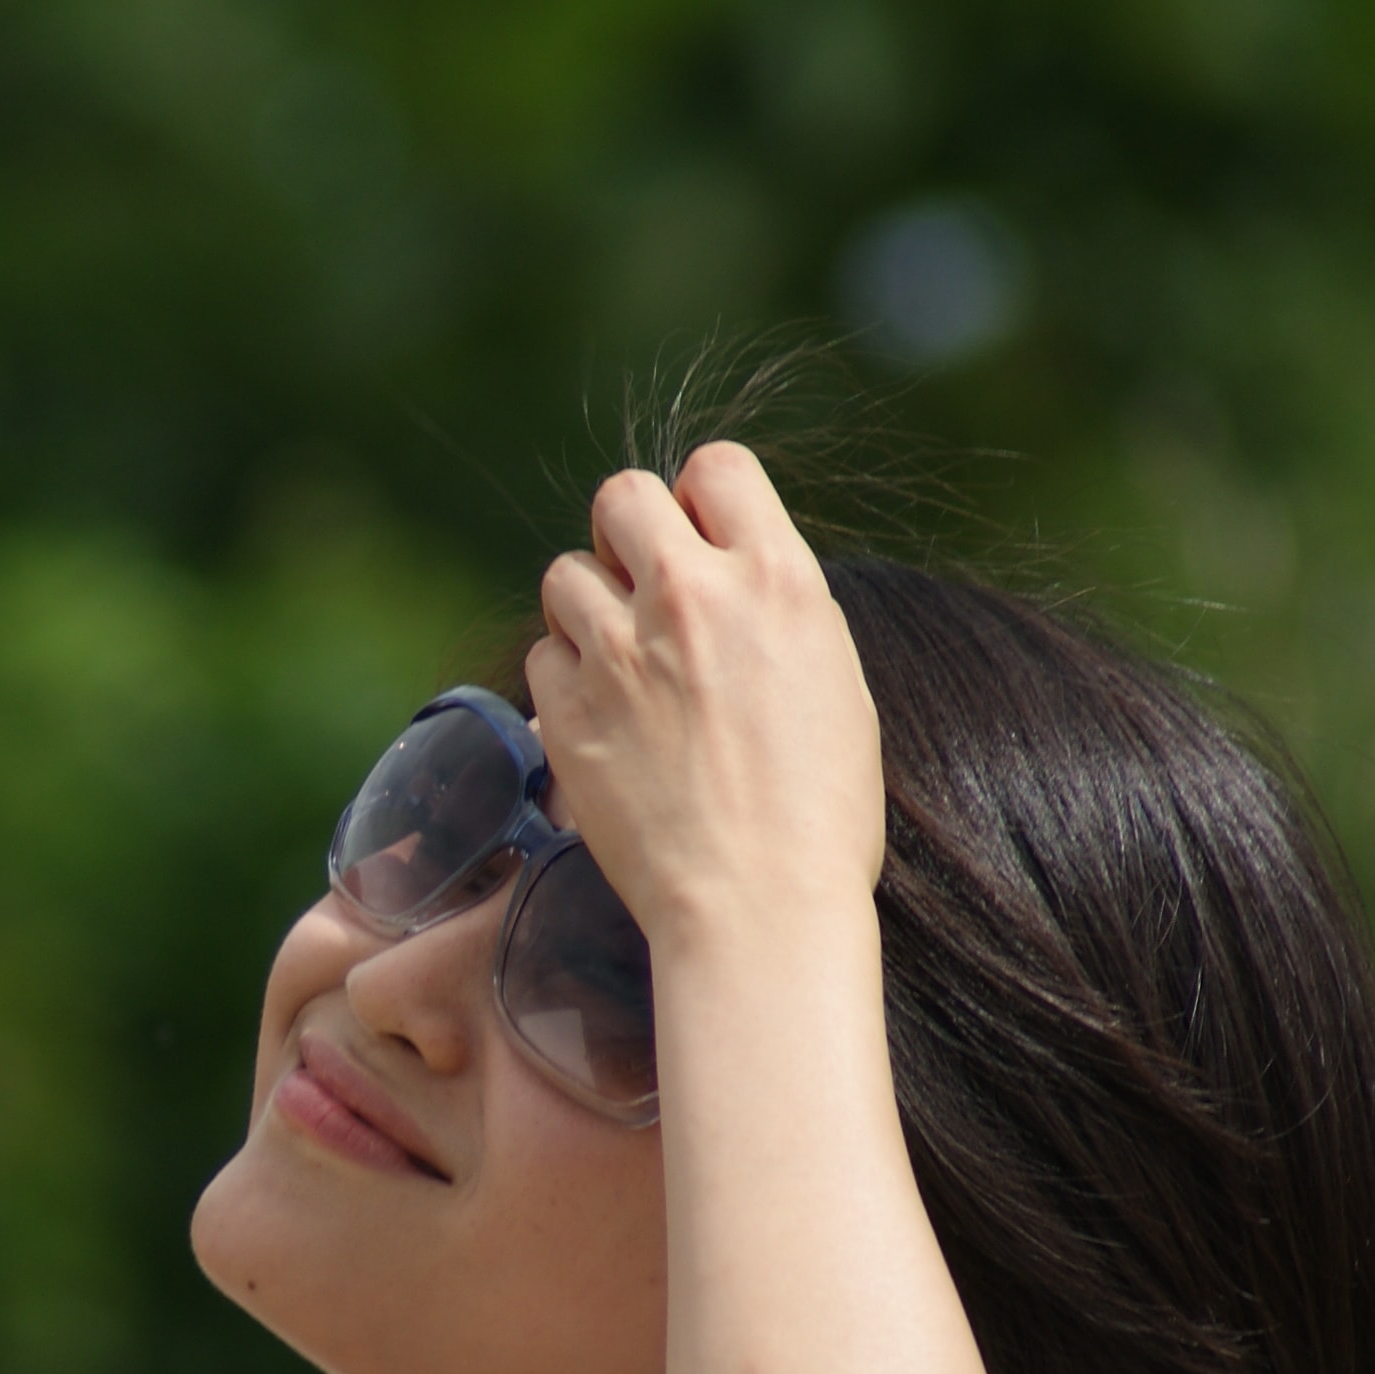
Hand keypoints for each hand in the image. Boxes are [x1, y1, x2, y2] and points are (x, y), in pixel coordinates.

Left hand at [524, 443, 884, 950]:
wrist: (759, 905)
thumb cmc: (819, 811)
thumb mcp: (833, 679)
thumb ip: (771, 608)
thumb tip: (724, 571)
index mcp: (776, 580)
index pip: (717, 468)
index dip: (703, 500)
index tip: (702, 539)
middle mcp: (691, 597)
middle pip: (622, 495)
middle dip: (629, 533)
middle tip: (645, 590)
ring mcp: (619, 652)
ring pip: (566, 572)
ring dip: (588, 606)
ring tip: (623, 662)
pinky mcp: (565, 711)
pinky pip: (542, 654)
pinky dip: (564, 677)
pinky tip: (602, 717)